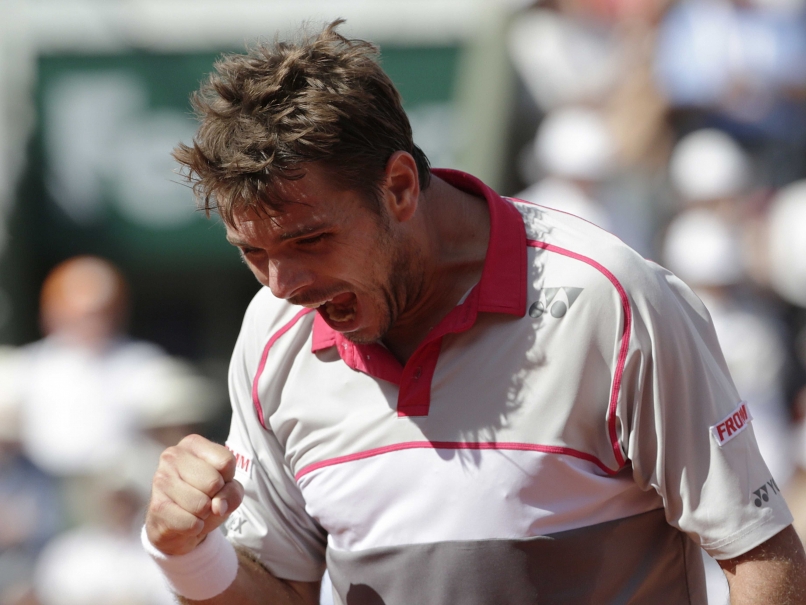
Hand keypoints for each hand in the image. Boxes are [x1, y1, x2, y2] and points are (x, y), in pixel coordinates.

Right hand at [145, 434, 243, 555]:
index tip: (218, 482)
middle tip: (205, 497)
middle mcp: (173, 456)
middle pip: (214, 482)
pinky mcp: (156, 506)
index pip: (226, 461)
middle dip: (215, 497)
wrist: (176, 525)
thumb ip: (233, 492)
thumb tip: (218, 506)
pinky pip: (190, 522)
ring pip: (201, 504)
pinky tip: (186, 520)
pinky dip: (195, 527)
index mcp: (192, 444)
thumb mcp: (228, 489)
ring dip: (204, 514)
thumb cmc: (205, 497)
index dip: (228, 479)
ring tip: (195, 509)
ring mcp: (161, 480)